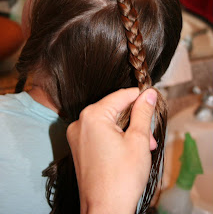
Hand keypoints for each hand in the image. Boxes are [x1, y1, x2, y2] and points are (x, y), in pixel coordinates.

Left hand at [67, 88, 156, 213]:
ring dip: (127, 130)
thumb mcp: (138, 140)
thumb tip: (148, 94)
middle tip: (151, 134)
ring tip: (145, 146)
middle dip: (135, 119)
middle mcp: (80, 122)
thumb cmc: (121, 179)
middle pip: (114, 109)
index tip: (153, 98)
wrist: (104, 211)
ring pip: (108, 122)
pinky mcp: (79, 147)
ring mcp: (77, 136)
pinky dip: (115, 136)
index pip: (121, 96)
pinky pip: (100, 133)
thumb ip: (143, 112)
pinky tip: (129, 148)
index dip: (140, 96)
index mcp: (92, 116)